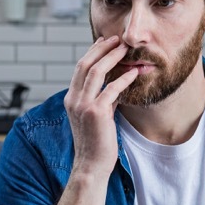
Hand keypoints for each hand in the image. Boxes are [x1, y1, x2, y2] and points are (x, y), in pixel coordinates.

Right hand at [63, 36, 137, 173]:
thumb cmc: (96, 143)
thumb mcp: (95, 117)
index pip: (79, 68)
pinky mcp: (96, 113)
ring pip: (95, 72)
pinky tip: (134, 73)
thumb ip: (102, 100)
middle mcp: (73, 99)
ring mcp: (83, 105)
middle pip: (85, 65)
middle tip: (116, 39)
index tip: (104, 41)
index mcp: (70, 99)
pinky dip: (124, 78)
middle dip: (102, 49)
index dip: (92, 52)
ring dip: (112, 57)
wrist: (91, 165)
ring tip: (124, 49)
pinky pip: (111, 89)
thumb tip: (115, 86)